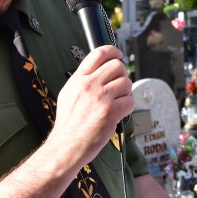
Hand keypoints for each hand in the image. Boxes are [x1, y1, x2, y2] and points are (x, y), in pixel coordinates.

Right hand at [46, 45, 133, 168]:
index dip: (113, 51)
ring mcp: (101, 98)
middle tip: (119, 87)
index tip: (118, 55)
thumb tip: (101, 70)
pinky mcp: (111, 112)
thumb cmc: (68, 124)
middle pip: (117, 66)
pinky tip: (118, 113)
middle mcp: (89, 85)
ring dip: (126, 92)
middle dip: (122, 75)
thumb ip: (83, 80)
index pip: (99, 53)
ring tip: (117, 103)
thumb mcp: (69, 94)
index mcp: (78, 79)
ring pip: (126, 83)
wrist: (66, 146)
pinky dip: (127, 107)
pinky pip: (130, 101)